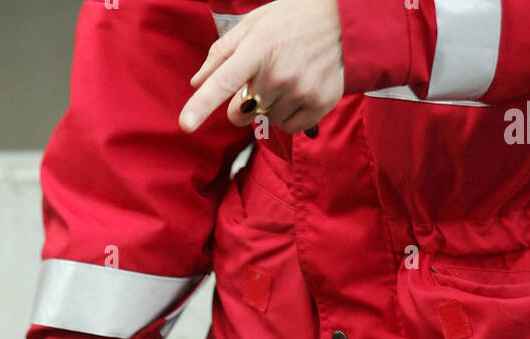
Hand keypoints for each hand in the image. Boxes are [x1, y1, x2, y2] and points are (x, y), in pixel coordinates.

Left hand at [179, 0, 343, 134]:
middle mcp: (278, 73)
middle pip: (240, 113)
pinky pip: (290, 127)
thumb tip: (196, 81)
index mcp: (258, 48)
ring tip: (288, 77)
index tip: (185, 125)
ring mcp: (300, 91)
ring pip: (266, 120)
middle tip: (259, 81)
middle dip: (242, 104)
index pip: (223, 82)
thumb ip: (222, 52)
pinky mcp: (320, 104)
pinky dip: (289, 115)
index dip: (201, 105)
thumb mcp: (255, 24)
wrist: (344, 20)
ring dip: (270, 106)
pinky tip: (299, 91)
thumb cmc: (292, 19)